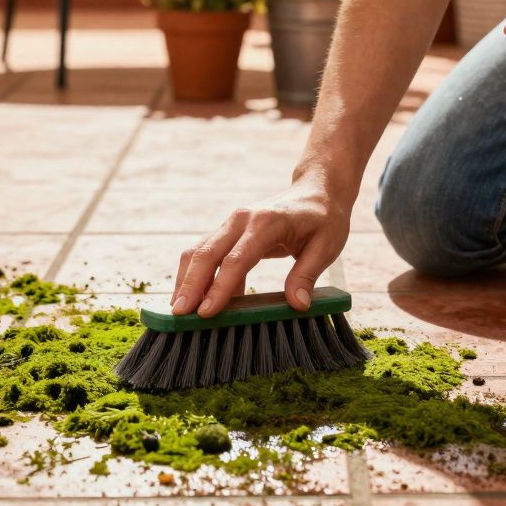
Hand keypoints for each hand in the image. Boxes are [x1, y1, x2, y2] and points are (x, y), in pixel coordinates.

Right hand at [170, 182, 350, 316]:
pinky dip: (196, 275)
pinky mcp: (228, 231)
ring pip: (199, 251)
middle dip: (190, 285)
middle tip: (179, 315)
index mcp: (267, 222)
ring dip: (186, 280)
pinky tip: (197, 300)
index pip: (237, 259)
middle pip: (207, 253)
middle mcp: (242, 219)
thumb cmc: (324, 219)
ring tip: (179, 311)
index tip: (206, 312)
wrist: (317, 191)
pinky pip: (206, 252)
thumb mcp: (326, 246)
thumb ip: (307, 275)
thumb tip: (297, 305)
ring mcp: (231, 223)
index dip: (220, 287)